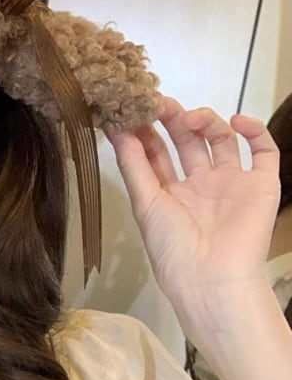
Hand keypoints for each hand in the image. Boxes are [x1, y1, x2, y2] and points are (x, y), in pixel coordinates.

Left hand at [107, 97, 279, 326]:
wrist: (212, 277)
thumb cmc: (172, 247)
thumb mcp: (144, 202)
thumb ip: (132, 164)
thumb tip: (115, 128)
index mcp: (169, 193)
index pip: (156, 153)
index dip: (146, 130)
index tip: (133, 108)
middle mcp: (200, 185)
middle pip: (187, 141)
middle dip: (173, 119)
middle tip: (160, 102)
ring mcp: (231, 183)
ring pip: (221, 140)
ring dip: (206, 121)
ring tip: (190, 117)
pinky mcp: (260, 184)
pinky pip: (264, 151)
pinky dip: (254, 130)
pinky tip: (236, 121)